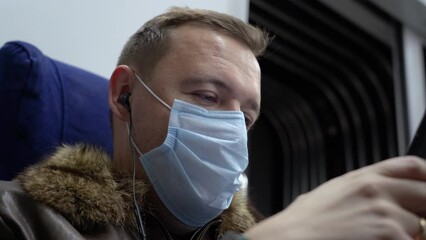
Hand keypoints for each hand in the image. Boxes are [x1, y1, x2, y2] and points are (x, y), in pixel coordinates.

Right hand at [244, 156, 425, 239]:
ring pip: (418, 227)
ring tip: (372, 238)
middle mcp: (376, 189)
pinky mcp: (388, 233)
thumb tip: (380, 197)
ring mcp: (384, 212)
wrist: (290, 238)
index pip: (412, 167)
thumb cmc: (305, 223)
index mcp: (363, 178)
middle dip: (421, 211)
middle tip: (408, 224)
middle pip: (425, 194)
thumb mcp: (333, 193)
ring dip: (405, 236)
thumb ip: (362, 189)